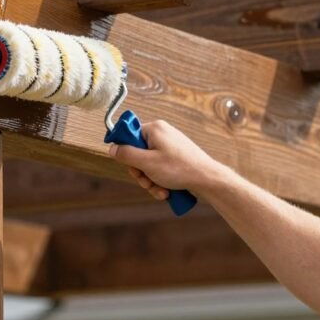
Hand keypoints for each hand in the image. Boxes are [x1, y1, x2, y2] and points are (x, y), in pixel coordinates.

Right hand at [108, 120, 227, 200]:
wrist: (208, 179)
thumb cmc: (179, 169)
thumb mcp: (147, 163)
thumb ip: (126, 154)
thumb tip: (112, 148)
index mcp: (154, 129)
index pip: (129, 135)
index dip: (126, 152)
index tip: (132, 165)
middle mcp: (162, 134)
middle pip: (138, 153)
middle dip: (141, 172)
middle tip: (147, 182)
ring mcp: (170, 146)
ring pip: (149, 164)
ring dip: (150, 180)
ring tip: (160, 190)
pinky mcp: (176, 157)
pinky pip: (160, 167)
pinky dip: (160, 180)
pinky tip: (166, 190)